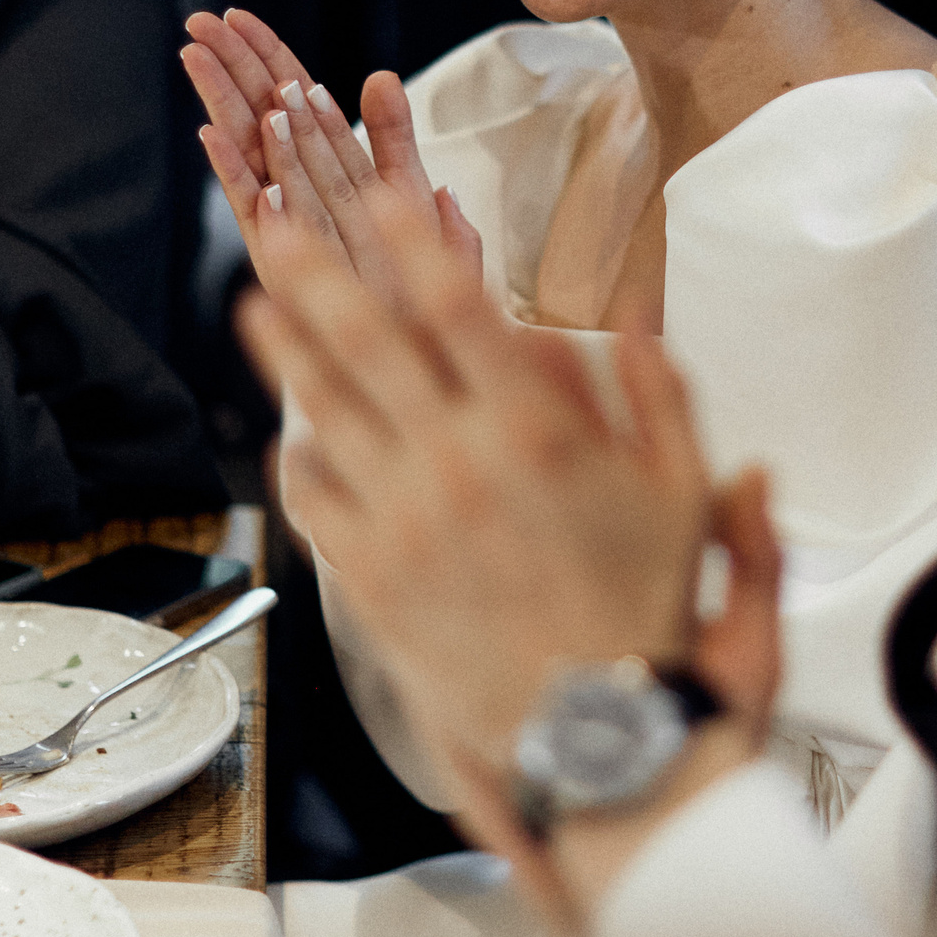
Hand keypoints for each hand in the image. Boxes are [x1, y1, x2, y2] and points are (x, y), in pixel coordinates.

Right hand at [182, 7, 477, 294]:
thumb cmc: (415, 276)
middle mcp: (301, 188)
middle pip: (263, 114)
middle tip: (199, 20)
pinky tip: (212, 136)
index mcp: (331, 165)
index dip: (269, 54)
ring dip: (224, 103)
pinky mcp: (283, 259)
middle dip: (233, 66)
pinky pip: (257, 210)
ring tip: (194, 56)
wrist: (417, 349)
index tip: (238, 14)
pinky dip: (236, 172)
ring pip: (252, 150)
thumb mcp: (411, 194)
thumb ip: (393, 137)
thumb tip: (380, 76)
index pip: (295, 96)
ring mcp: (288, 222)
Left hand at [237, 198, 781, 781]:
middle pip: (367, 342)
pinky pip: (316, 501)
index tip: (382, 194)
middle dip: (314, 272)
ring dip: (285, 349)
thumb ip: (662, 398)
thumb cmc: (647, 614)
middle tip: (272, 221)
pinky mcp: (373, 580)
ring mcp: (405, 523)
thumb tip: (639, 324)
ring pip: (327, 412)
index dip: (413, 242)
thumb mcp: (683, 494)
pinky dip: (297, 455)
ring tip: (253, 299)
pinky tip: (288, 428)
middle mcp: (457, 465)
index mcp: (535, 431)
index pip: (457, 308)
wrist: (598, 742)